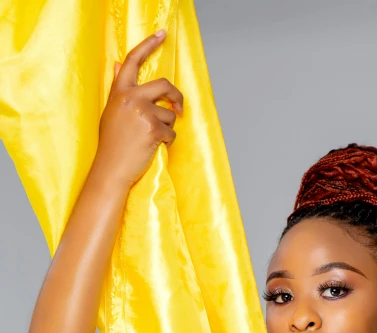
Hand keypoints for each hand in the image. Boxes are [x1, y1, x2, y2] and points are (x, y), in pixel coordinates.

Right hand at [95, 29, 183, 187]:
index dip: (149, 44)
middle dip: (176, 96)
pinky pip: (172, 132)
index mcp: (119, 91)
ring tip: (150, 139)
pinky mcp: (154, 129)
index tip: (162, 34)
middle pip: (164, 84)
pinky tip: (152, 147)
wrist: (111, 169)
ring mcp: (143, 113)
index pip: (133, 60)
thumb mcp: (111, 111)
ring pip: (170, 114)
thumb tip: (117, 65)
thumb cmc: (111, 143)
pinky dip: (167, 142)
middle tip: (179, 107)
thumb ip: (118, 88)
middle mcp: (131, 98)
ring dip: (167, 128)